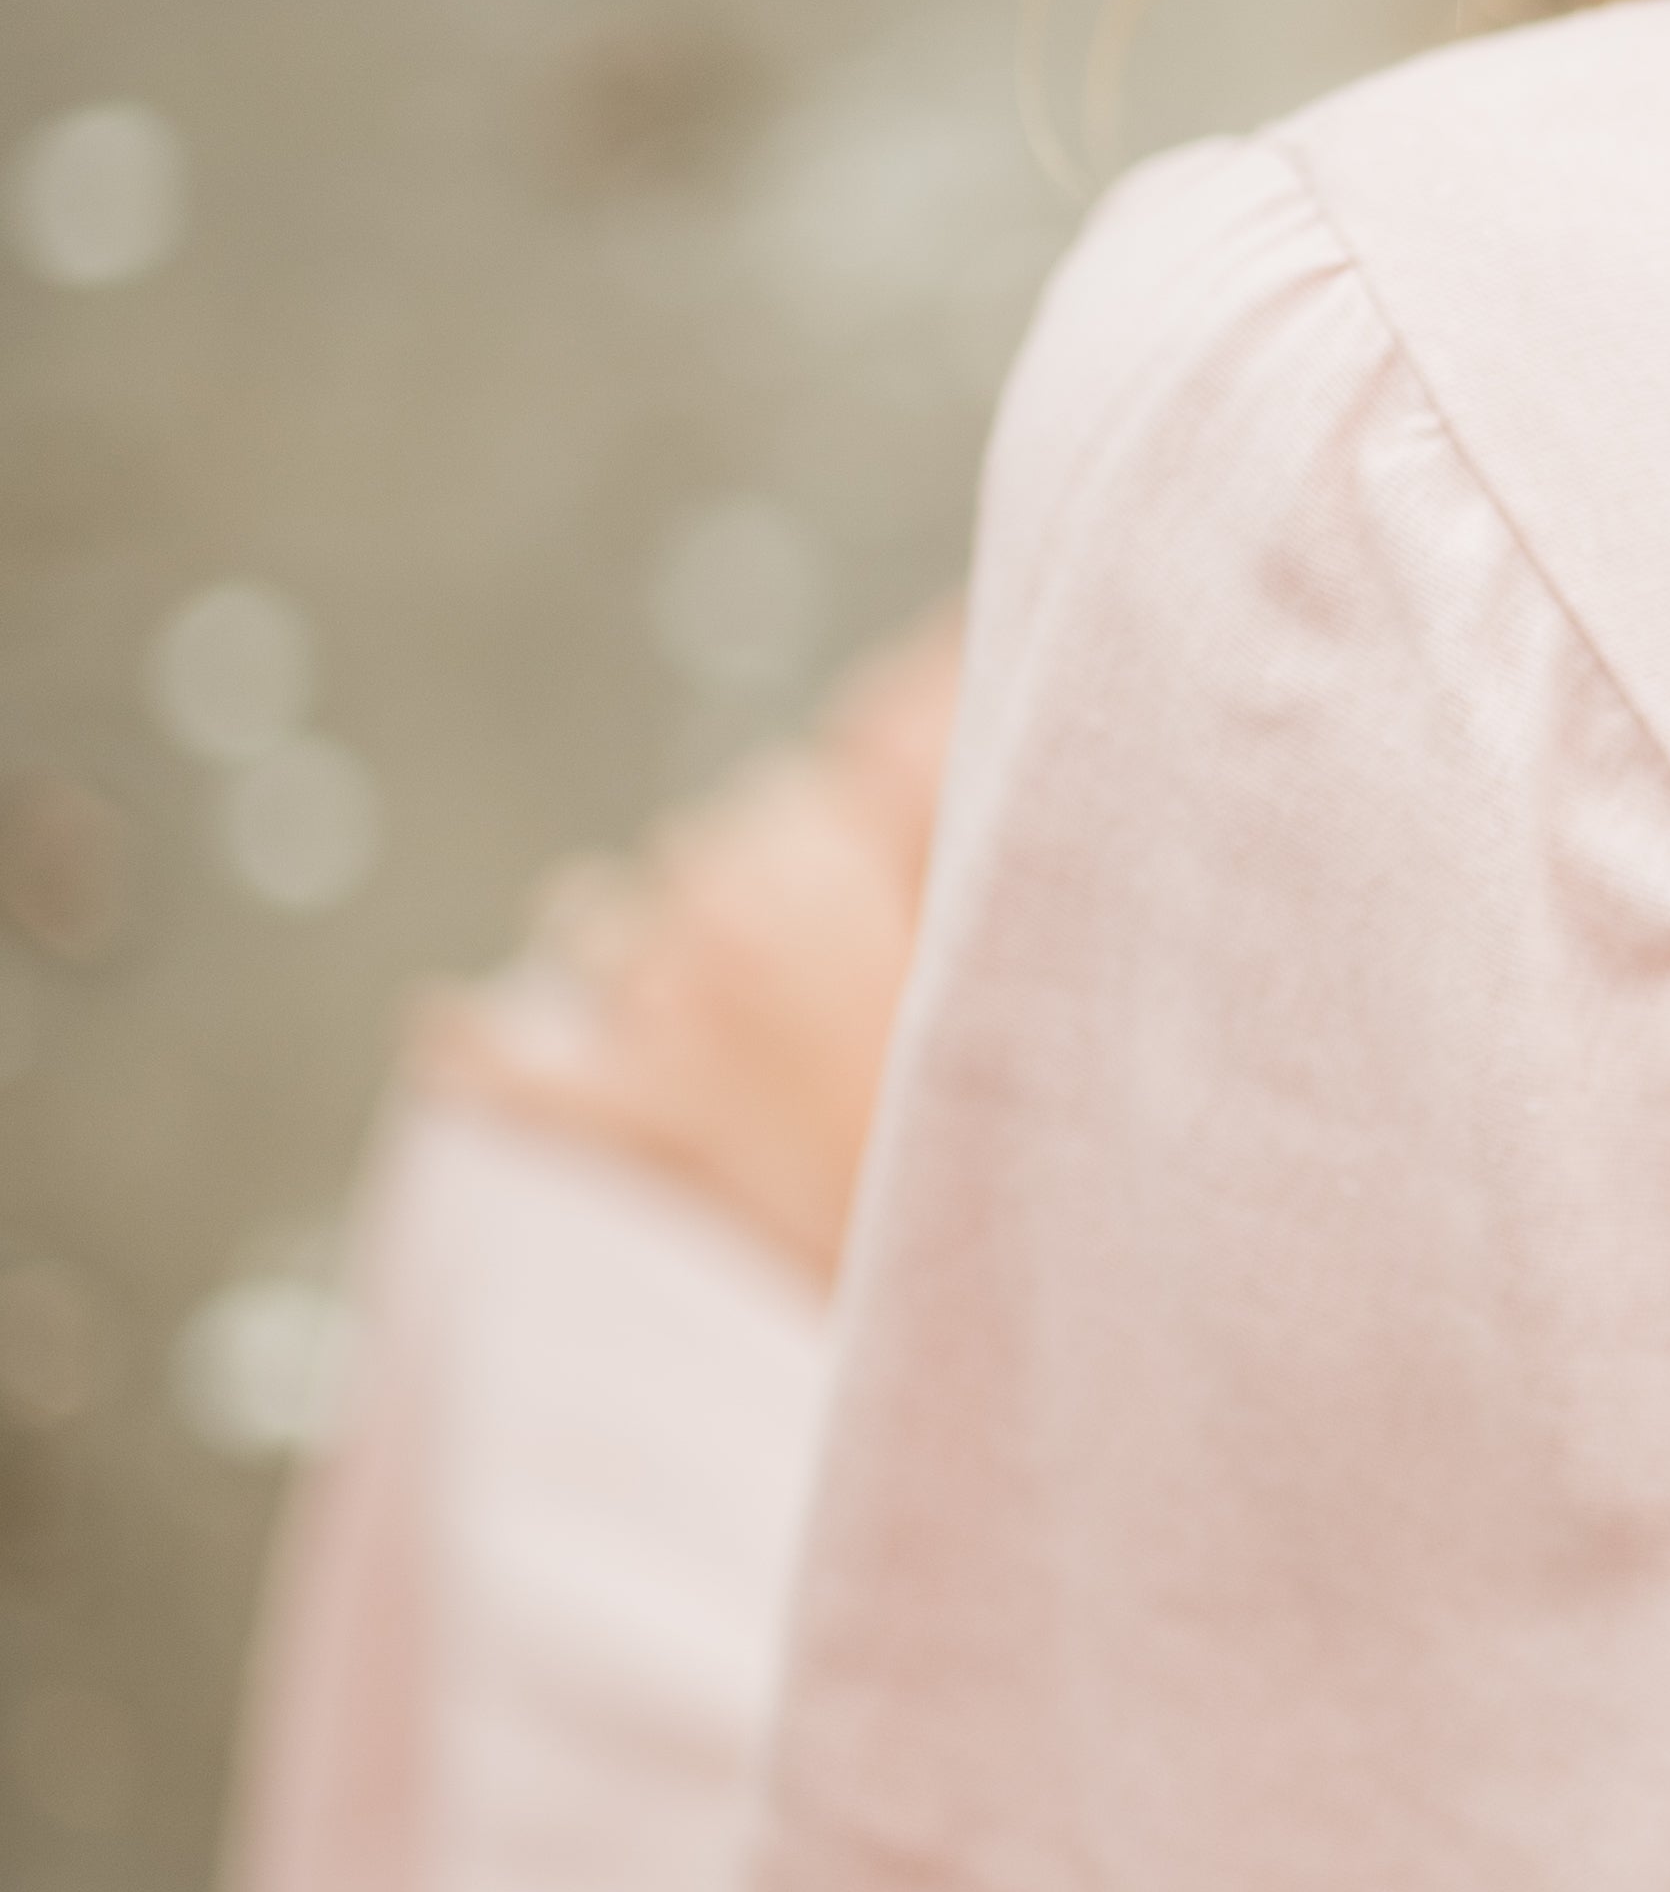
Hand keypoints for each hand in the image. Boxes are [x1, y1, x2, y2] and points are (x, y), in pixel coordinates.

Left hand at [419, 613, 963, 1289]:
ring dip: (636, 941)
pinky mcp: (624, 1128)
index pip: (793, 789)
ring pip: (596, 921)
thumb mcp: (986, 912)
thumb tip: (948, 627)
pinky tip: (433, 1025)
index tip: (875, 883)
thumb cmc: (1012, 1084)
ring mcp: (655, 1024)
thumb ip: (939, 767)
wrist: (983, 1264)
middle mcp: (709, 914)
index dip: (831, 834)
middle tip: (830, 967)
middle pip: (699, 848)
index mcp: (806, 846)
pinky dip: (469, 1051)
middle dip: (746, 886)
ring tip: (708, 999)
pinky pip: (511, 1076)